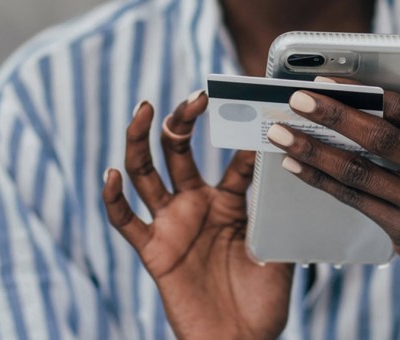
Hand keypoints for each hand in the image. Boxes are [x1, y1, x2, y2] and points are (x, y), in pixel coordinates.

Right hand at [102, 93, 292, 339]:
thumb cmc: (263, 302)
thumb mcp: (277, 251)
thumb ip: (276, 213)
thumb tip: (290, 167)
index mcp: (231, 202)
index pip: (233, 157)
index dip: (239, 131)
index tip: (248, 101)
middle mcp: (197, 205)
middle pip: (179, 152)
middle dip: (182, 122)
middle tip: (195, 98)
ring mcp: (172, 225)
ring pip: (146, 173)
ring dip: (140, 141)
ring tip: (144, 110)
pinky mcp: (153, 251)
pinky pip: (125, 221)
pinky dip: (113, 199)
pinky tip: (109, 175)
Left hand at [266, 68, 399, 337]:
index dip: (364, 93)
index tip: (324, 80)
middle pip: (381, 139)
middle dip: (333, 116)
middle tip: (295, 100)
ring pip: (359, 170)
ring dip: (313, 149)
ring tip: (280, 132)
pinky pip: (352, 197)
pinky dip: (319, 178)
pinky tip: (293, 163)